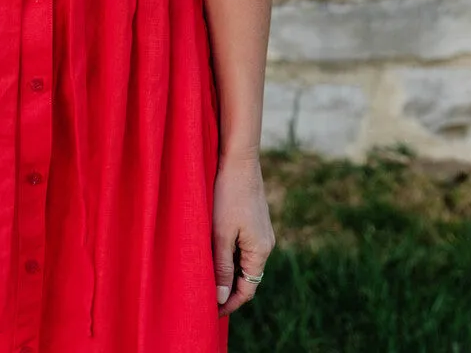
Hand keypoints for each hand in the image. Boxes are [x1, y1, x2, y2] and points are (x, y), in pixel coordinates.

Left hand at [212, 153, 274, 317]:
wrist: (239, 159)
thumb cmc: (228, 194)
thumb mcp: (221, 233)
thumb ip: (222, 266)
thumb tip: (223, 297)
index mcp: (260, 251)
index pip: (247, 289)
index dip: (230, 303)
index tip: (211, 312)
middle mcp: (265, 243)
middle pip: (247, 277)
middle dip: (228, 289)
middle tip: (205, 297)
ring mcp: (261, 231)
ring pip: (244, 260)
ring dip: (227, 270)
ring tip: (206, 277)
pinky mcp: (255, 219)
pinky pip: (243, 246)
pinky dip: (230, 254)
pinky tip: (213, 251)